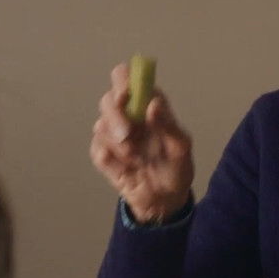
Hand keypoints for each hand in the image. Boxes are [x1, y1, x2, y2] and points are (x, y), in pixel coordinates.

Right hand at [90, 63, 193, 222]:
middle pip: (107, 100)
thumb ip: (168, 125)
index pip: (127, 77)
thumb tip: (153, 104)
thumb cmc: (176, 167)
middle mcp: (127, 115)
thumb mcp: (181, 148)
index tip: (126, 95)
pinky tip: (126, 169)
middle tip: (128, 135)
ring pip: (100, 125)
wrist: (164, 200)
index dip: (123, 81)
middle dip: (115, 116)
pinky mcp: (104, 155)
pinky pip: (97, 150)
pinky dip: (111, 161)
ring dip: (118, 144)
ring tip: (136, 160)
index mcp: (147, 104)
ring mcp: (113, 135)